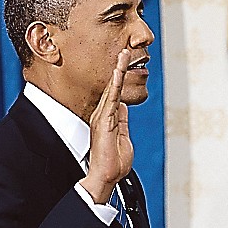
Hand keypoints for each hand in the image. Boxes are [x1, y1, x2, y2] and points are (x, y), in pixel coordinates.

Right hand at [80, 49, 133, 202]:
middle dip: (118, 68)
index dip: (120, 78)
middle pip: (112, 86)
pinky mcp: (104, 120)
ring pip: (112, 88)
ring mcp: (103, 116)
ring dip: (118, 70)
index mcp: (108, 118)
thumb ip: (122, 121)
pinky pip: (112, 97)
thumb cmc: (113, 162)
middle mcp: (103, 115)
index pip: (115, 94)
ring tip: (123, 54)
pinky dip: (116, 82)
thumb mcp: (123, 136)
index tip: (124, 63)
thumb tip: (124, 108)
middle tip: (124, 51)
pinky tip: (119, 70)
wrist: (105, 176)